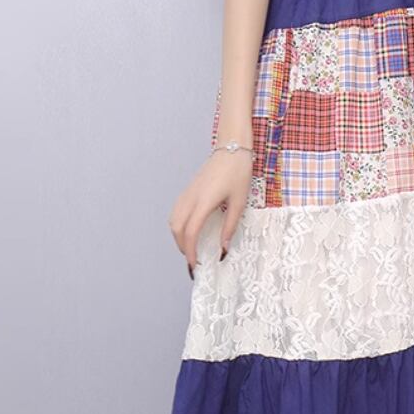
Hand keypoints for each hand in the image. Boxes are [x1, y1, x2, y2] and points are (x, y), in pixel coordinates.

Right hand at [168, 149, 252, 278]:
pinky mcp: (188, 190)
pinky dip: (178, 225)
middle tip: (194, 260)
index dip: (191, 251)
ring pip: (173, 220)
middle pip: (177, 228)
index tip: (196, 265)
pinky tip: (189, 230)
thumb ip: (230, 227)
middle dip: (182, 247)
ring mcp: (187, 192)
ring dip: (178, 237)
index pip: (191, 232)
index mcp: (204, 201)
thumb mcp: (239, 202)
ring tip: (191, 248)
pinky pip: (176, 211)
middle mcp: (191, 197)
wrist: (232, 148)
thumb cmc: (238, 172)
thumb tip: (223, 249)